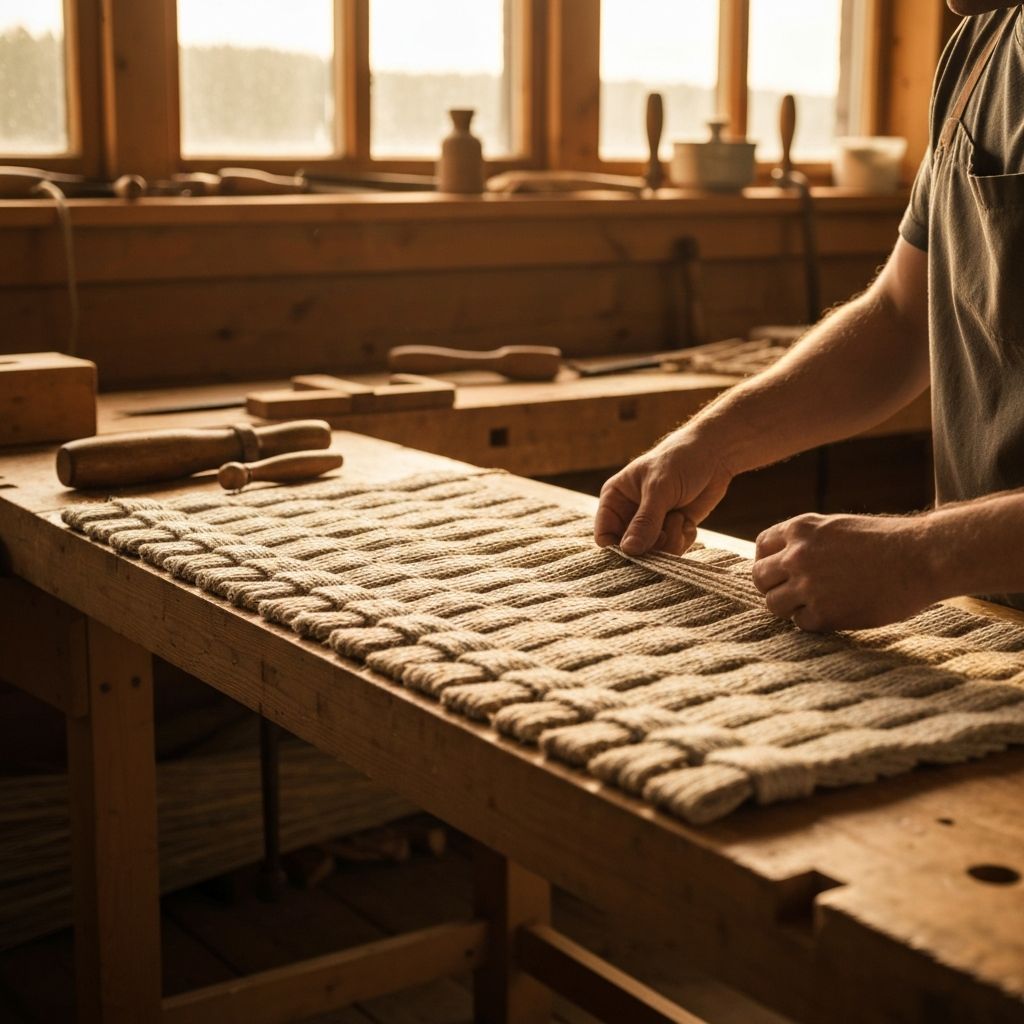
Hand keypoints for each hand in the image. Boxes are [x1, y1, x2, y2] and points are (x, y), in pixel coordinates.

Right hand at [594, 430, 733, 554]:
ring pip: (653, 554)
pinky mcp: (672, 530)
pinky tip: (687, 521)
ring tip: (679, 519)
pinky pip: (672, 550)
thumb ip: (644, 521)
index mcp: (615, 499)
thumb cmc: (680, 460)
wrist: (714, 454)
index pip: (604, 535)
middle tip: (665, 532)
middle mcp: (629, 514)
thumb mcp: (659, 489)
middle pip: (630, 550)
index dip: (617, 549)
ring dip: (670, 541)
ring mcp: (651, 524)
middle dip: (650, 546)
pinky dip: (682, 538)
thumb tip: (628, 550)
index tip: (637, 552)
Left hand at [751, 512, 936, 630]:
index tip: (782, 571)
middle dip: (773, 585)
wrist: (923, 558)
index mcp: (801, 528)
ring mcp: (808, 585)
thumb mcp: (838, 527)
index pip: (762, 547)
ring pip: (773, 604)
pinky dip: (812, 621)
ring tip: (814, 604)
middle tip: (793, 592)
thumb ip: (807, 541)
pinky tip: (834, 613)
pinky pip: (800, 623)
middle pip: (760, 577)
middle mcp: (797, 555)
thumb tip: (780, 561)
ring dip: (789, 607)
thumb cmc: (887, 542)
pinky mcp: (824, 613)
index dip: (769, 561)